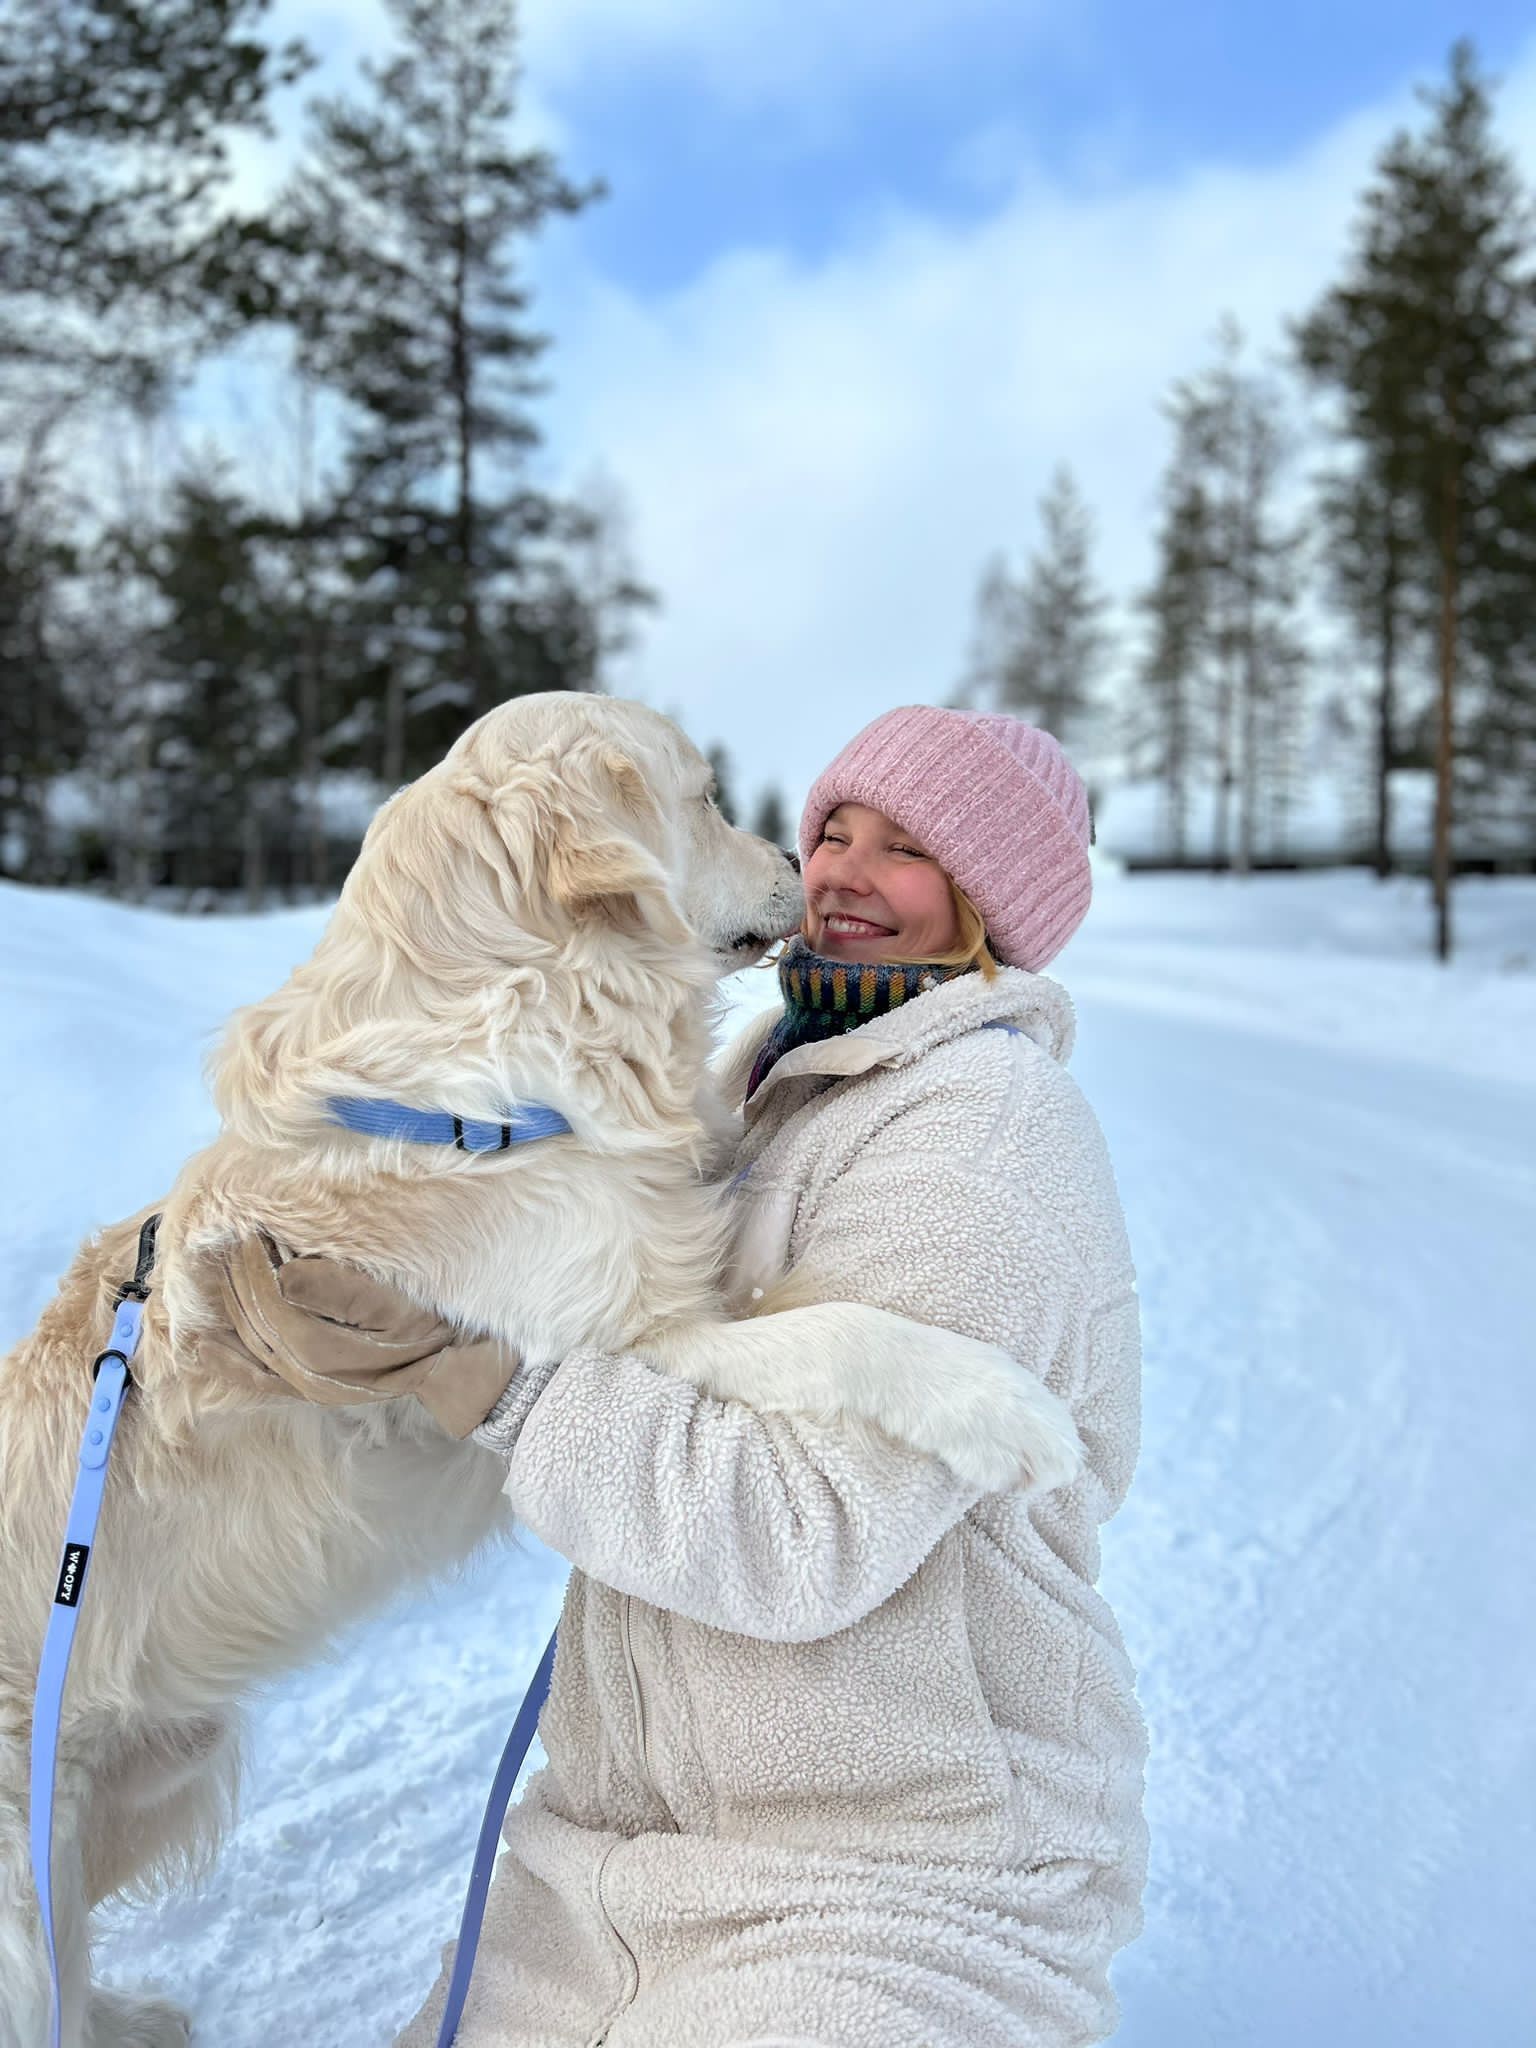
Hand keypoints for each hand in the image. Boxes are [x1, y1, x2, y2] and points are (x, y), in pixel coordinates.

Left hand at [202, 1236, 519, 1438]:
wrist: (459, 1369)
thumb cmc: (432, 1322)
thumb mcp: (398, 1301)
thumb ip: (341, 1289)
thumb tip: (285, 1274)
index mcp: (327, 1348)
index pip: (269, 1296)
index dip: (252, 1259)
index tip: (241, 1222)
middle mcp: (307, 1373)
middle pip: (251, 1318)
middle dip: (232, 1276)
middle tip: (217, 1235)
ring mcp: (305, 1385)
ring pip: (246, 1343)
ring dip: (223, 1305)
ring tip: (207, 1267)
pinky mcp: (308, 1390)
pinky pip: (253, 1378)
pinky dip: (223, 1359)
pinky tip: (199, 1342)